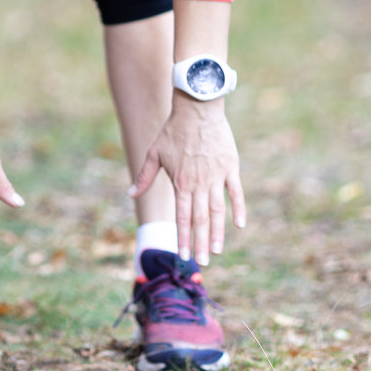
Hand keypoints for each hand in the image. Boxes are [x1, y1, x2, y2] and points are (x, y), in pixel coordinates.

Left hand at [128, 93, 245, 264]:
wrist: (197, 108)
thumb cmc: (173, 130)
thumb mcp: (154, 152)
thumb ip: (144, 176)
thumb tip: (130, 193)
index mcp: (181, 182)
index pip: (182, 218)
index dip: (183, 238)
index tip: (185, 256)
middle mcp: (199, 183)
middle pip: (201, 219)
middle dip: (201, 243)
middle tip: (204, 262)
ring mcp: (216, 176)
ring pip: (218, 210)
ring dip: (218, 232)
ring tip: (218, 250)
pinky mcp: (230, 167)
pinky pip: (236, 192)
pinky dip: (239, 209)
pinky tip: (240, 225)